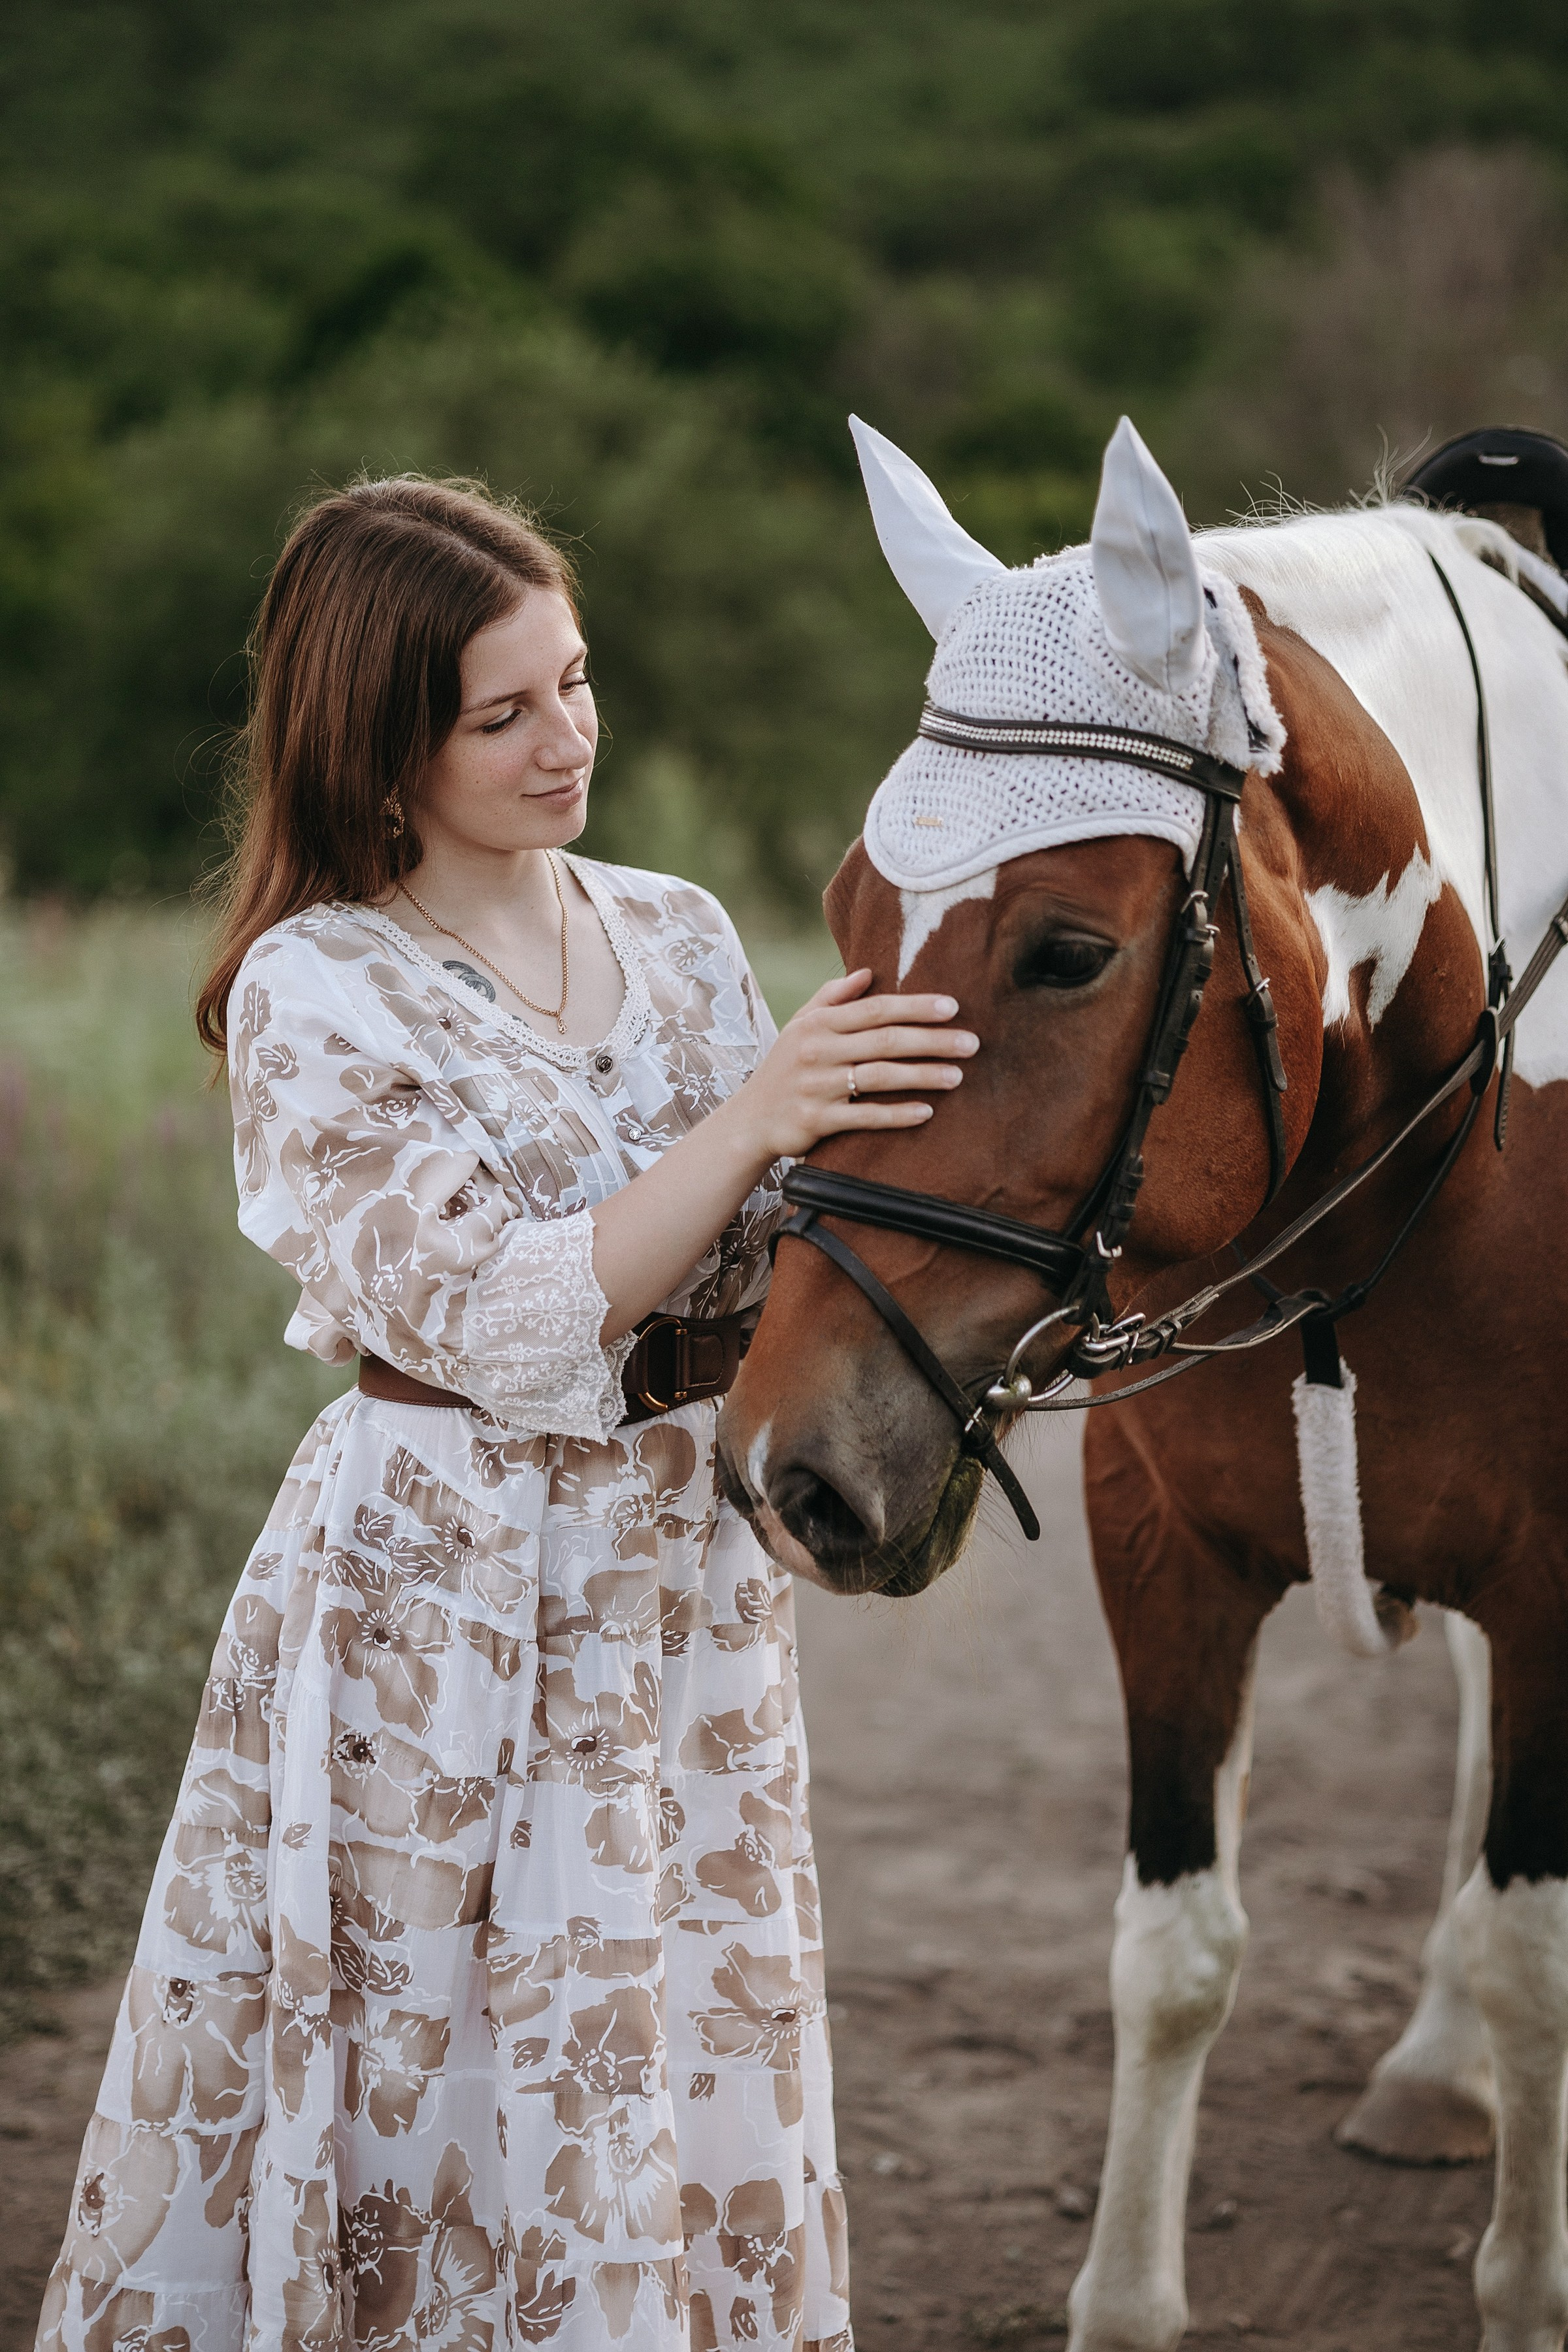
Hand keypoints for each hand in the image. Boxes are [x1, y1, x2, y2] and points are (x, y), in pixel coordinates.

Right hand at [723, 968, 977, 1165]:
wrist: (750, 1120)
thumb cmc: (784, 1068)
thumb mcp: (800, 1026)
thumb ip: (832, 998)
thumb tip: (868, 972)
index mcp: (818, 1024)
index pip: (875, 1009)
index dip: (915, 1006)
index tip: (953, 1007)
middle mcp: (817, 1051)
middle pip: (885, 1041)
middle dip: (932, 1040)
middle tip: (972, 1043)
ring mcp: (817, 1086)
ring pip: (880, 1077)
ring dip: (923, 1075)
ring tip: (958, 1076)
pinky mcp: (817, 1120)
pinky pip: (865, 1116)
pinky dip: (897, 1114)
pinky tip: (927, 1112)